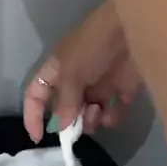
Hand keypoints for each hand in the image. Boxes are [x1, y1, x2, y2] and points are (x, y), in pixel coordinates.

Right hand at [24, 0, 140, 142]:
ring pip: (88, 114)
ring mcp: (98, 84)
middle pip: (65, 109)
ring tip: (97, 113)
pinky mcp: (121, 89)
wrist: (134, 27)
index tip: (38, 138)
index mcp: (56, 70)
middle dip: (69, 121)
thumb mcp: (72, 72)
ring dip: (90, 120)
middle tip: (77, 128)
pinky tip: (112, 112)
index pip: (36, 95)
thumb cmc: (95, 44)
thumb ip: (65, 102)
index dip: (33, 115)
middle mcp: (75, 79)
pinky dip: (111, 117)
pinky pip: (112, 112)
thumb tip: (62, 128)